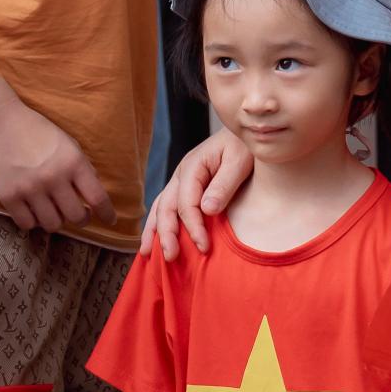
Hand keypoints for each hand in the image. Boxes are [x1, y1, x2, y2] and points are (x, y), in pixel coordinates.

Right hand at [0, 94, 108, 231]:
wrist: (0, 122)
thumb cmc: (37, 131)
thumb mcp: (68, 144)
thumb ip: (82, 168)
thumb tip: (94, 194)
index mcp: (73, 162)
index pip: (97, 198)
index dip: (107, 214)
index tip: (110, 221)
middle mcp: (53, 178)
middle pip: (76, 217)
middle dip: (81, 219)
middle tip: (78, 214)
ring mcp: (30, 189)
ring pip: (52, 224)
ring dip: (56, 221)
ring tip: (53, 211)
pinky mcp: (8, 197)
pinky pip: (27, 224)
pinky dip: (33, 221)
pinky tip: (33, 211)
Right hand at [143, 130, 252, 256]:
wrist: (244, 134)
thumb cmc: (244, 146)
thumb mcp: (239, 161)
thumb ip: (224, 184)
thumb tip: (206, 209)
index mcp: (192, 166)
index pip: (186, 203)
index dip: (193, 227)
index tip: (203, 247)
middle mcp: (181, 174)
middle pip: (166, 207)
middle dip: (165, 234)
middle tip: (170, 257)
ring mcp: (180, 181)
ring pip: (160, 208)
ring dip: (153, 231)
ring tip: (146, 254)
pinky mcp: (185, 188)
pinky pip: (166, 207)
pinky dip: (158, 224)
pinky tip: (153, 240)